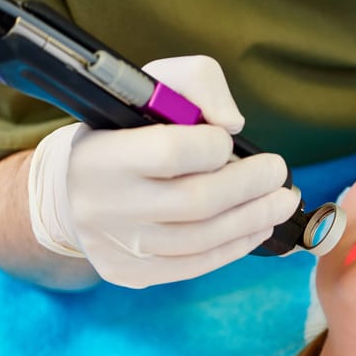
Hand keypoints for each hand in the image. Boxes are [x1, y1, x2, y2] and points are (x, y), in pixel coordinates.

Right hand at [28, 55, 299, 287]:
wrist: (72, 188)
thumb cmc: (125, 129)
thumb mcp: (154, 86)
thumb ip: (199, 84)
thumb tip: (234, 124)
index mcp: (105, 155)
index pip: (172, 152)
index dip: (214, 146)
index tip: (229, 140)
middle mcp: (106, 205)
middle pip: (197, 202)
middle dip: (251, 186)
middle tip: (279, 173)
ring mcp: (118, 246)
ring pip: (203, 240)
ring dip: (254, 219)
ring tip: (282, 202)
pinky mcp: (131, 272)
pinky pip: (196, 265)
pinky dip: (237, 246)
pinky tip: (259, 227)